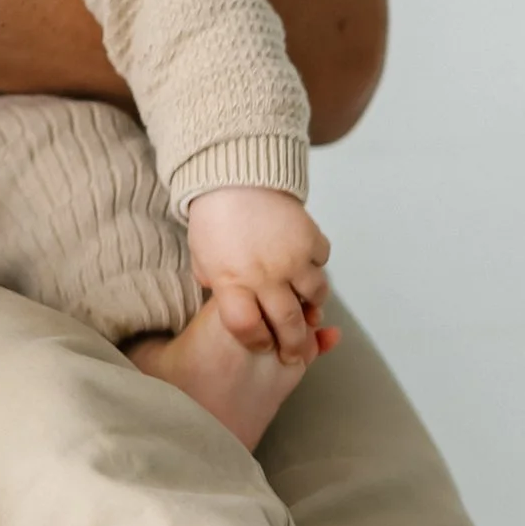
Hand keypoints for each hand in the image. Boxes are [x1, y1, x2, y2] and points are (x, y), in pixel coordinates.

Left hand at [183, 187, 338, 365]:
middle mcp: (265, 275)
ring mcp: (292, 257)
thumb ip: (216, 284)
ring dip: (312, 305)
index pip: (248, 329)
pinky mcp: (310, 237)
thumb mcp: (202, 257)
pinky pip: (322, 261)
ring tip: (306, 307)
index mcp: (232, 282)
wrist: (233, 174)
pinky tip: (305, 264)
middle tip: (295, 351)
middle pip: (288, 323)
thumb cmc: (212, 217)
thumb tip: (231, 302)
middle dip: (294, 344)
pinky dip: (316, 266)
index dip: (257, 341)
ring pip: (316, 296)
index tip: (262, 342)